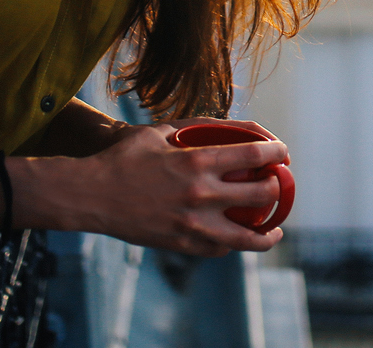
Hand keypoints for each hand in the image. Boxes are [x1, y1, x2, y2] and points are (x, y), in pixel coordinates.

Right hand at [18, 123, 290, 255]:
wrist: (89, 195)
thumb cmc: (122, 159)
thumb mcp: (158, 132)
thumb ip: (192, 128)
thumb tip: (221, 124)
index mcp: (198, 162)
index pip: (254, 156)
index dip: (276, 153)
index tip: (283, 153)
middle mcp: (201, 195)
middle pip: (260, 195)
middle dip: (278, 189)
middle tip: (280, 185)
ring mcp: (192, 224)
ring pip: (245, 236)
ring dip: (267, 233)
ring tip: (276, 230)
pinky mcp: (180, 244)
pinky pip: (217, 249)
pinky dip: (231, 245)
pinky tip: (236, 239)